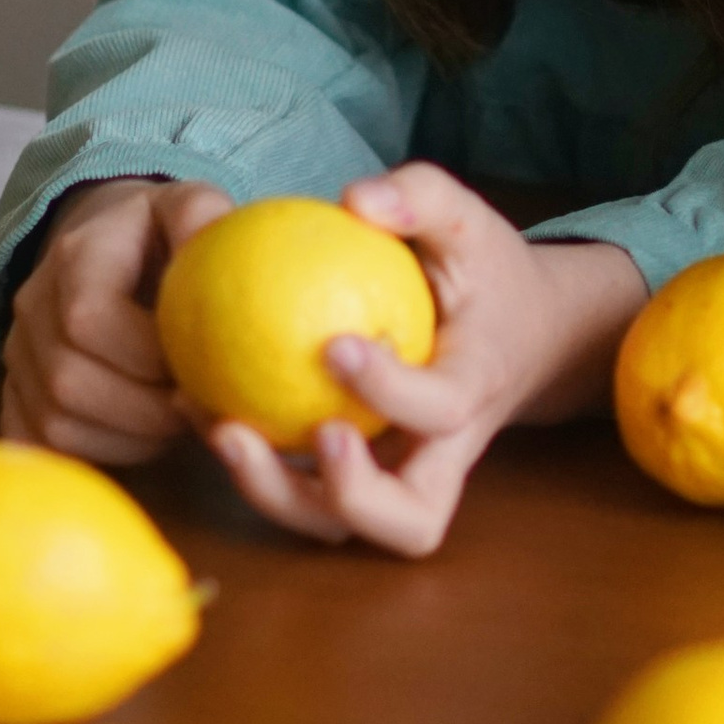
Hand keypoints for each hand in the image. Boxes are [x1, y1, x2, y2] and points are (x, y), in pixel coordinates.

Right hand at [0, 173, 230, 464]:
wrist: (112, 250)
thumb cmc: (160, 239)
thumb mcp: (188, 210)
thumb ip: (203, 218)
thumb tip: (219, 251)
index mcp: (75, 256)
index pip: (88, 317)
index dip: (145, 357)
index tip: (197, 369)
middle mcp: (32, 305)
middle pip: (68, 381)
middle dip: (145, 410)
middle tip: (195, 409)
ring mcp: (17, 354)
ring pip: (56, 423)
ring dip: (128, 438)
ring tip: (175, 420)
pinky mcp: (15, 395)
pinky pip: (42, 444)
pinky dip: (97, 452)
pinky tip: (140, 434)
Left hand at [201, 162, 644, 559]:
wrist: (524, 335)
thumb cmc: (489, 274)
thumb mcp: (470, 223)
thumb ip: (421, 197)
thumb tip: (354, 198)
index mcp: (474, 389)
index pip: (441, 410)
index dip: (390, 392)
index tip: (333, 345)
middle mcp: (442, 452)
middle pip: (409, 521)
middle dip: (348, 496)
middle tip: (299, 436)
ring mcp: (400, 473)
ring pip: (344, 526)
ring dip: (277, 495)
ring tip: (219, 428)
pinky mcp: (359, 473)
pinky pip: (304, 491)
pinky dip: (253, 468)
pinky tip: (199, 407)